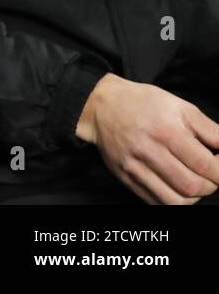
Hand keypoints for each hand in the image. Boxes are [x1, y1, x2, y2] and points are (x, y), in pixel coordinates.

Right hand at [76, 73, 218, 204]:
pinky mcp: (126, 178)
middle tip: (210, 174)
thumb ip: (211, 130)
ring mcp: (134, 167)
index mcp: (165, 130)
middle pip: (192, 186)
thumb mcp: (180, 106)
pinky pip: (158, 203)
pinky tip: (177, 186)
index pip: (205, 165)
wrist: (100, 107)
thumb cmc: (143, 103)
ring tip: (194, 181)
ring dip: (194, 196)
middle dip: (211, 185)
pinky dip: (175, 200)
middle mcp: (147, 150)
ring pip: (177, 201)